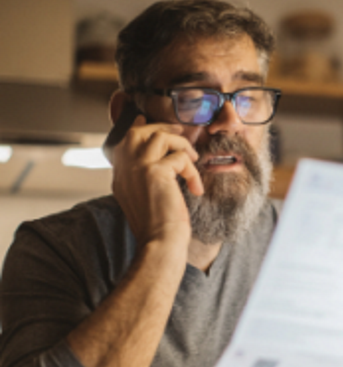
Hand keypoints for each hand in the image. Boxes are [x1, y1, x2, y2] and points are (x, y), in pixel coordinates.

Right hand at [111, 115, 203, 251]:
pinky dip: (192, 171)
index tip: (150, 122)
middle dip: (162, 129)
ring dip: (182, 145)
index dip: (139, 128)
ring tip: (193, 161)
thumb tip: (164, 165)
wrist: (160, 244)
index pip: (124, 142)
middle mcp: (124, 170)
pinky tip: (196, 188)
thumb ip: (147, 180)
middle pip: (138, 131)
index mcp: (121, 177)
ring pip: (159, 136)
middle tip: (181, 135)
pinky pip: (180, 158)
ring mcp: (136, 168)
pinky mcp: (154, 172)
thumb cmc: (159, 229)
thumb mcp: (147, 201)